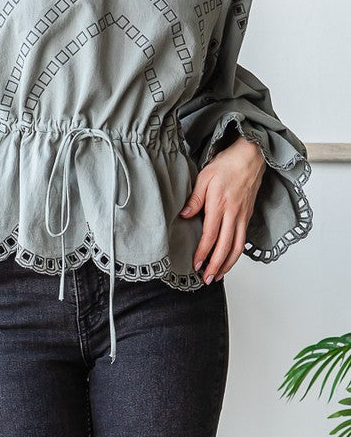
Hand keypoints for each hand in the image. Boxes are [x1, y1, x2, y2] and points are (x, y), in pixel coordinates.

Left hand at [180, 136, 265, 282]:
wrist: (251, 156)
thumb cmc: (227, 164)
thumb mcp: (204, 176)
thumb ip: (195, 198)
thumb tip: (184, 215)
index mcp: (220, 204)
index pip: (211, 235)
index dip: (203, 253)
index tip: (196, 265)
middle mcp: (233, 214)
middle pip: (226, 247)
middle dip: (215, 265)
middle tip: (207, 279)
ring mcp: (243, 216)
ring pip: (237, 247)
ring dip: (228, 264)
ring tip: (218, 275)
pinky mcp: (248, 215)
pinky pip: (243, 239)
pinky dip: (237, 253)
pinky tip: (229, 259)